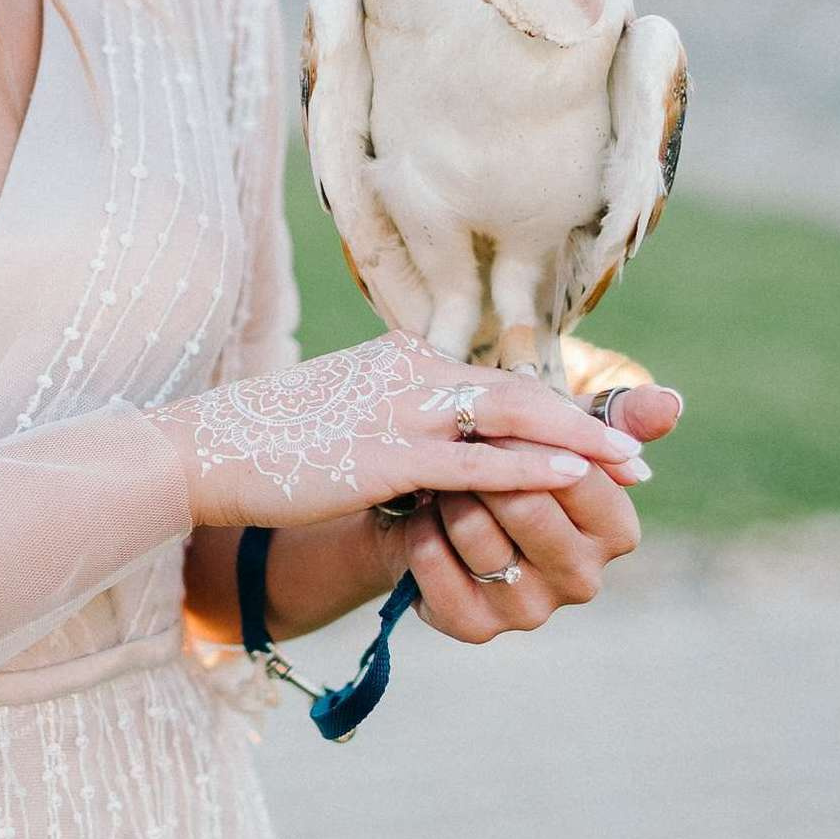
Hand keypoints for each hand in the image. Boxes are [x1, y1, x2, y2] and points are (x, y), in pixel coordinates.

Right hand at [161, 334, 649, 531]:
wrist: (198, 453)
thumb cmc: (262, 445)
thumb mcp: (339, 418)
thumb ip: (389, 418)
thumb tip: (425, 445)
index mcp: (398, 360)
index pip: (496, 379)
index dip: (559, 406)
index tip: (607, 431)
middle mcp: (407, 372)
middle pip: (520, 389)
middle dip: (588, 423)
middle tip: (641, 453)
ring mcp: (397, 411)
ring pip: (512, 417)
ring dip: (580, 443)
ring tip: (631, 470)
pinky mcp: (384, 456)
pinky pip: (474, 461)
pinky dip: (532, 467)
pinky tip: (575, 478)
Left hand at [405, 384, 682, 642]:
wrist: (436, 514)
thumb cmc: (511, 468)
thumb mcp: (559, 434)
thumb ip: (616, 417)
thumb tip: (671, 401)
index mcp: (616, 532)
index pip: (579, 476)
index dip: (530, 442)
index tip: (496, 417)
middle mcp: (582, 579)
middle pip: (528, 507)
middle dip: (486, 466)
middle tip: (458, 441)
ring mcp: (530, 611)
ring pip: (476, 533)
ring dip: (448, 495)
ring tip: (439, 478)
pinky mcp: (476, 627)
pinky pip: (434, 566)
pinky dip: (420, 531)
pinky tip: (420, 516)